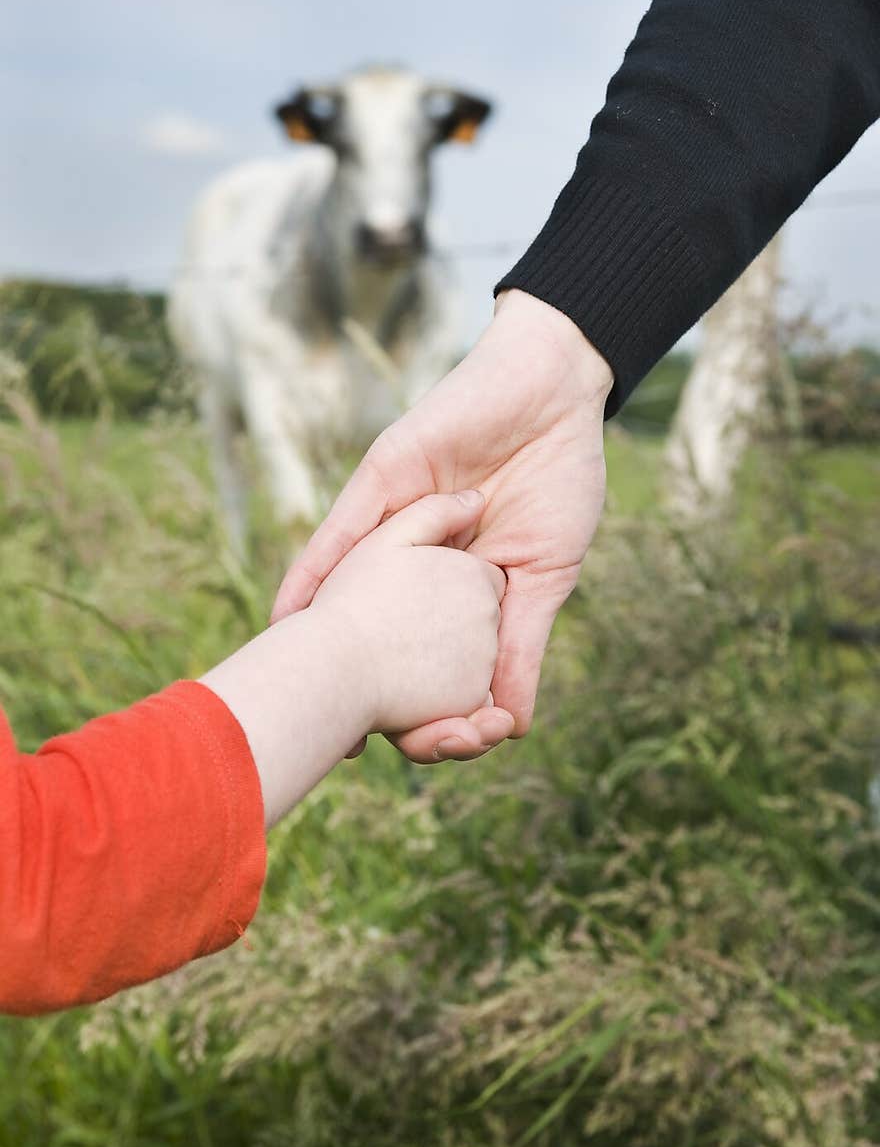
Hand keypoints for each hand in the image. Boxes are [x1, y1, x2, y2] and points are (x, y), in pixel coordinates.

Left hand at [272, 290, 612, 760]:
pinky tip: (286, 615)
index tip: (395, 750)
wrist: (557, 396)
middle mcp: (410, 561)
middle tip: (325, 739)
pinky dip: (311, 574)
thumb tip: (513, 724)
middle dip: (348, 678)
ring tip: (287, 687)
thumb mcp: (546, 578)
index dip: (408, 699)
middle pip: (371, 627)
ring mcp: (391, 522)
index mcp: (450, 587)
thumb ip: (522, 646)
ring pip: (342, 587)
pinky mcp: (381, 482)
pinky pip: (339, 532)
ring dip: (315, 636)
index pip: (421, 653)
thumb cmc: (560, 482)